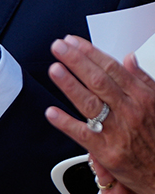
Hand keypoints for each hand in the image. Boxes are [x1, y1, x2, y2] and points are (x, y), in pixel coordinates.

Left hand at [45, 36, 154, 193]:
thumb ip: (142, 80)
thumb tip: (128, 59)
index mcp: (142, 96)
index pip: (112, 68)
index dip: (90, 53)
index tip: (74, 43)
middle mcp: (130, 110)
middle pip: (99, 80)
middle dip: (76, 61)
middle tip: (59, 48)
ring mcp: (117, 130)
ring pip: (90, 102)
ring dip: (70, 84)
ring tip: (55, 69)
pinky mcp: (107, 151)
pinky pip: (83, 134)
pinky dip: (66, 123)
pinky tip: (51, 112)